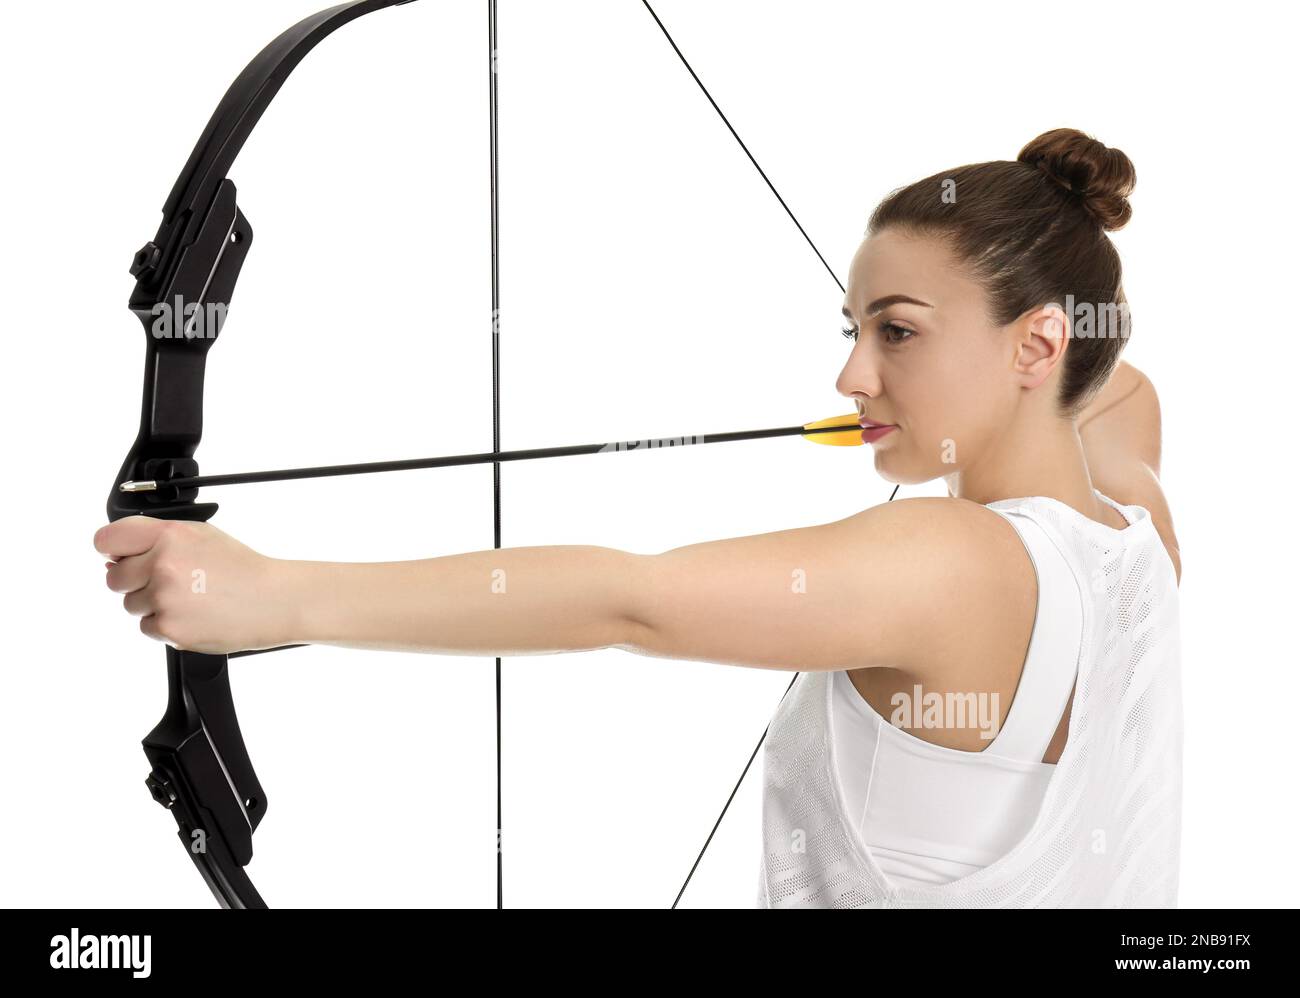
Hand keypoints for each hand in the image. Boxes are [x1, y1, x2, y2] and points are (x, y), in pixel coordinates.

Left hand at [95, 516, 293, 653]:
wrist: (274, 601)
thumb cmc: (242, 568)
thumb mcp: (201, 536)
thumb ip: (155, 540)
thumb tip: (112, 559)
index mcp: (170, 535)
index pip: (108, 539)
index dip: (111, 549)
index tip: (118, 556)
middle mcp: (163, 565)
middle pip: (114, 578)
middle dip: (135, 581)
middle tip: (171, 582)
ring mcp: (164, 598)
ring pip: (131, 605)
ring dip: (153, 605)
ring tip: (191, 599)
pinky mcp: (169, 629)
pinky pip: (147, 628)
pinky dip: (166, 625)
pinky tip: (195, 615)